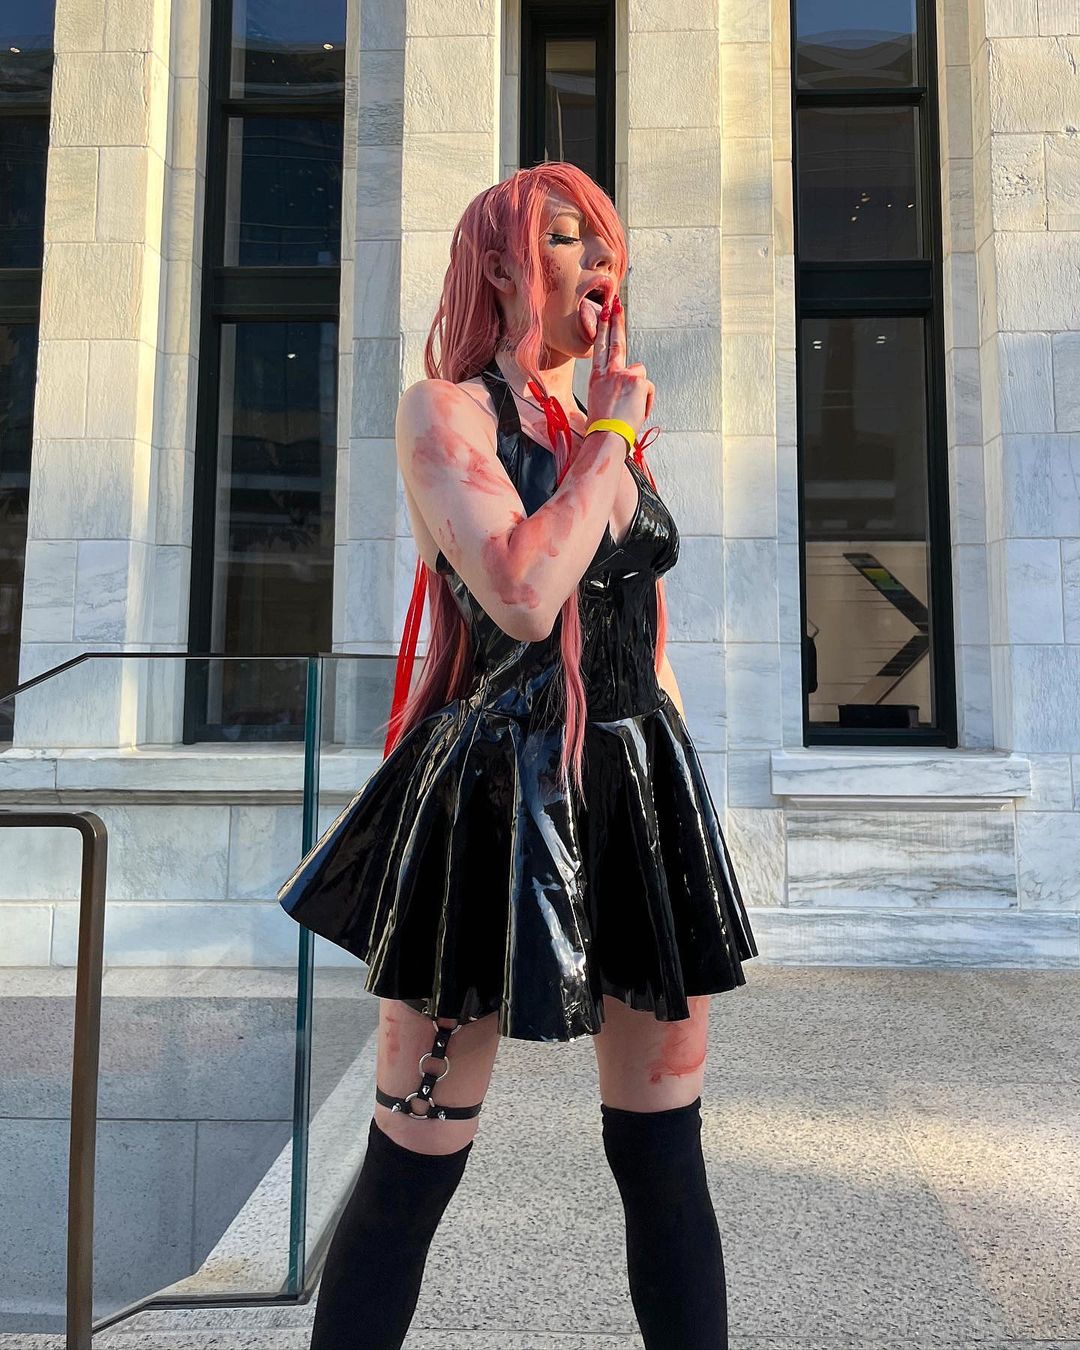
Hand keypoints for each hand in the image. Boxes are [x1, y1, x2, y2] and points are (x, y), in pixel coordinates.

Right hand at [587, 294, 653, 436]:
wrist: (606, 437)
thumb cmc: (604, 428)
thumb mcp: (603, 404)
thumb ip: (615, 387)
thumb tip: (630, 382)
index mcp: (597, 378)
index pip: (600, 347)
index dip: (603, 328)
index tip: (604, 311)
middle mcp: (609, 372)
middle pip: (616, 341)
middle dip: (616, 320)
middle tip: (616, 302)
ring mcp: (623, 374)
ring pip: (639, 375)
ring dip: (639, 391)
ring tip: (629, 410)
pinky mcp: (637, 380)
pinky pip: (647, 389)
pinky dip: (645, 402)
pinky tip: (636, 412)